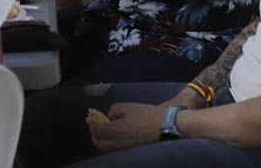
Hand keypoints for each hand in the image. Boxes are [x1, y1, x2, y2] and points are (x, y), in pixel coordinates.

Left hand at [89, 89, 203, 151]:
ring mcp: (126, 150)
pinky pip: (118, 150)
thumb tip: (109, 118)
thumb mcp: (129, 107)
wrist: (167, 127)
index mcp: (116, 130)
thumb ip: (114, 110)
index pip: (96, 132)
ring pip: (108, 149)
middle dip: (96, 136)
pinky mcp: (133, 153)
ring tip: (109, 133)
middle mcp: (119, 143)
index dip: (92, 126)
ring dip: (105, 142)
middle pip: (99, 144)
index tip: (93, 122)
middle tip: (98, 129)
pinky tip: (120, 138)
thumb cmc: (148, 115)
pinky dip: (115, 145)